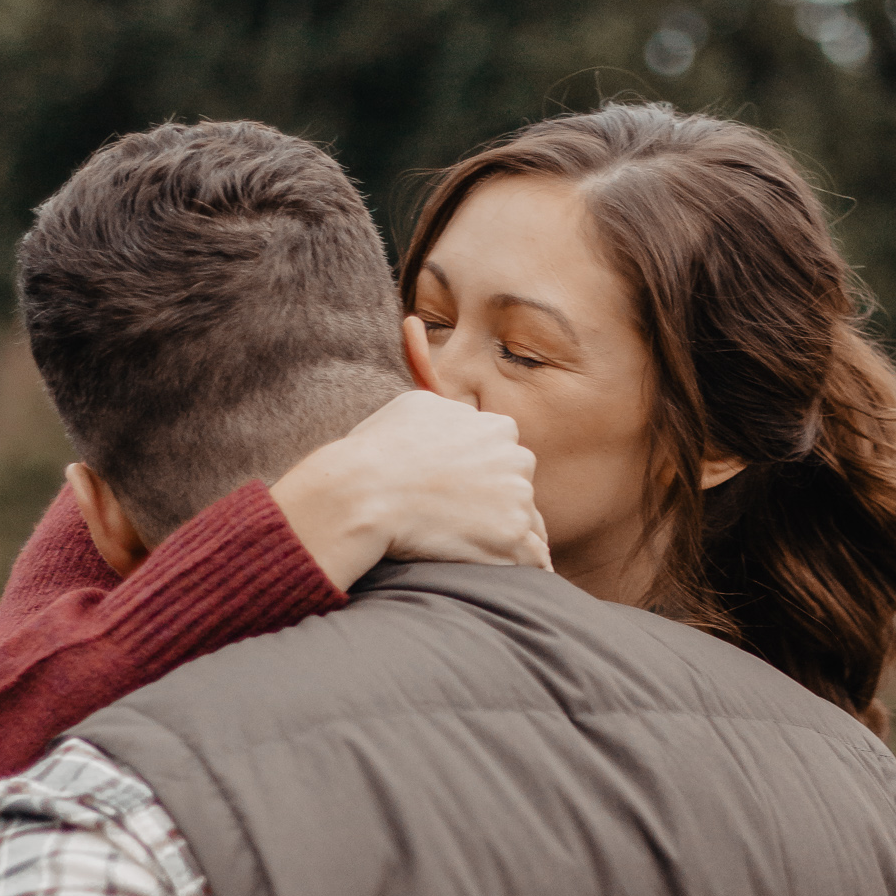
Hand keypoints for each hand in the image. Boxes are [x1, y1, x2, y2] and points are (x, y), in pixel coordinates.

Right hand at [271, 388, 549, 590]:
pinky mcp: (512, 539)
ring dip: (506, 540)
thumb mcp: (409, 402)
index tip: (457, 495)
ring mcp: (518, 500)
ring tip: (468, 550)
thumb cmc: (378, 452)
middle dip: (499, 506)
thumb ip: (428, 374)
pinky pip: (534, 562)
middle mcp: (517, 459)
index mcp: (498, 428)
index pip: (504, 458)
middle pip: (519, 490)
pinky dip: (518, 570)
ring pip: (529, 527)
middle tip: (461, 525)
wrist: (362, 493)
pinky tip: (498, 573)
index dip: (481, 479)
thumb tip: (415, 322)